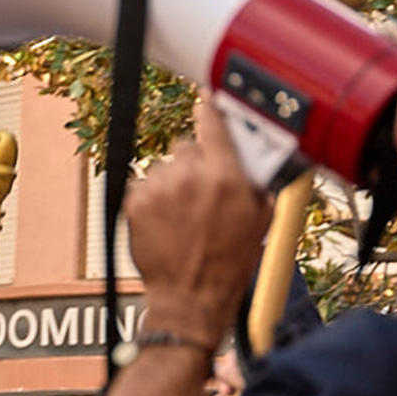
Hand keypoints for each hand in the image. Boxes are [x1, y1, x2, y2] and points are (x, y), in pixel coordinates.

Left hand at [124, 103, 272, 351]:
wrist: (191, 296)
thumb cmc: (229, 261)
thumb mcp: (261, 216)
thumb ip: (255, 178)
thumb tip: (253, 150)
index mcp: (227, 176)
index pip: (213, 123)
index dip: (210, 109)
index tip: (206, 99)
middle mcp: (191, 177)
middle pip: (186, 146)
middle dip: (194, 162)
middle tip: (200, 191)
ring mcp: (159, 189)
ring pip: (163, 167)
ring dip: (171, 182)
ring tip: (181, 213)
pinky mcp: (135, 203)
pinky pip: (142, 184)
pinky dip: (150, 197)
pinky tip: (164, 220)